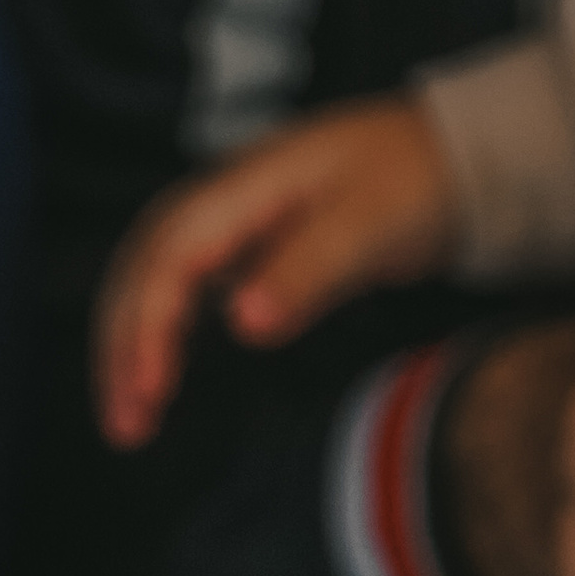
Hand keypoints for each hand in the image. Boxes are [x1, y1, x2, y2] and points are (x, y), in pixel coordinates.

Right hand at [93, 100, 453, 447]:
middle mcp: (226, 198)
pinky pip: (185, 287)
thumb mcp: (372, 223)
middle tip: (125, 424)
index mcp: (248, 183)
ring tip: (131, 418)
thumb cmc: (416, 176)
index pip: (171, 254)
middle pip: (143, 266)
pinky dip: (163, 333)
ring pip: (155, 278)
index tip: (150, 389)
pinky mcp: (248, 243)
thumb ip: (310, 270)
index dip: (149, 323)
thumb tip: (244, 324)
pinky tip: (162, 377)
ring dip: (133, 343)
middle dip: (122, 344)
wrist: (452, 151)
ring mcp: (233, 219)